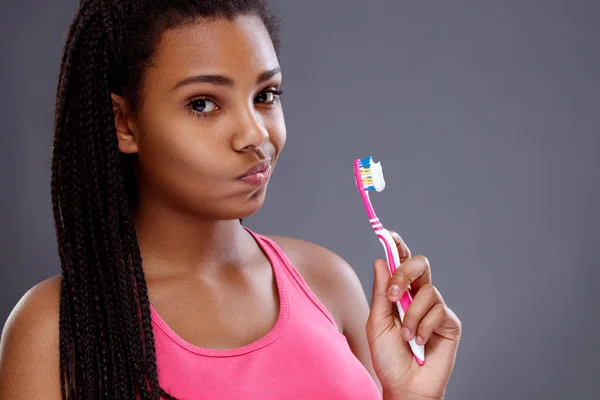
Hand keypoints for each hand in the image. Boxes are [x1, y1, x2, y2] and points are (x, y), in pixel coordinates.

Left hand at [366, 231, 461, 399]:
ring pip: (427, 292)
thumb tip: (381, 260)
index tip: (388, 233)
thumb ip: (381, 293)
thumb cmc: (388, 357)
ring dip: (412, 316)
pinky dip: (424, 327)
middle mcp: (419, 297)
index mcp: (400, 294)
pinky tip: (419, 343)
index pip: (401, 263)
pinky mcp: (450, 323)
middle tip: (393, 294)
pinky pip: (438, 311)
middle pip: (420, 264)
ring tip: (406, 337)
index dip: (398, 246)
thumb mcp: (377, 323)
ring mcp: (436, 309)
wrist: (404, 385)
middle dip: (405, 272)